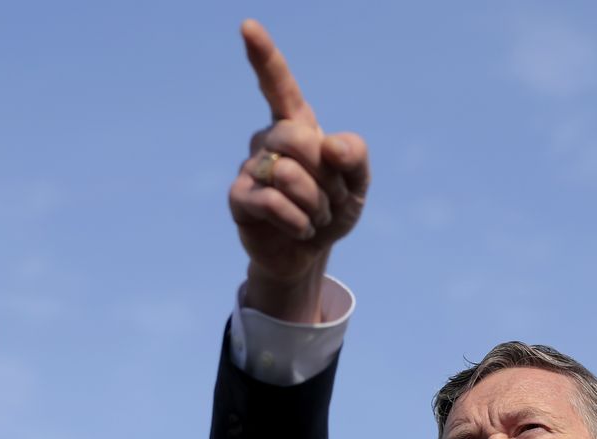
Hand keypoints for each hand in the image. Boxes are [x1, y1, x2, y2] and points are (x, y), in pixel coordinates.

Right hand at [227, 19, 369, 321]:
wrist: (310, 253)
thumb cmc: (332, 209)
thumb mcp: (357, 182)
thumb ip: (355, 155)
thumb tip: (329, 144)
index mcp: (296, 125)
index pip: (278, 85)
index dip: (264, 56)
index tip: (247, 26)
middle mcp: (267, 140)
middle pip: (298, 139)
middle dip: (327, 177)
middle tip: (330, 202)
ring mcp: (250, 168)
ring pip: (289, 175)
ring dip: (316, 206)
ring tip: (315, 219)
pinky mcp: (239, 198)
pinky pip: (273, 202)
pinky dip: (298, 222)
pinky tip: (300, 230)